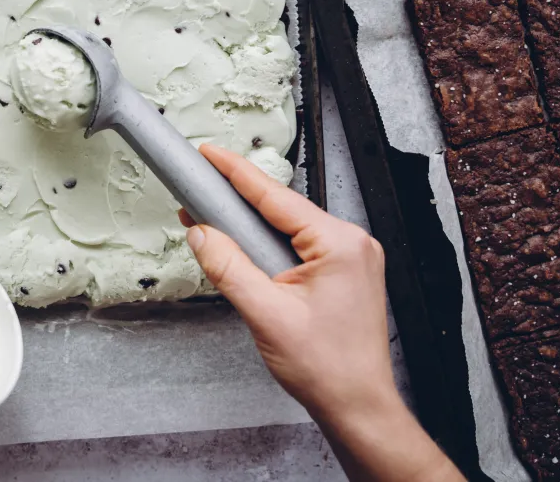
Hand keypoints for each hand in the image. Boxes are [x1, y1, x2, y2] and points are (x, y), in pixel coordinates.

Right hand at [180, 145, 462, 481]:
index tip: (210, 154)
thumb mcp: (265, 314)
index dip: (236, 172)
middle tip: (201, 194)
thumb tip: (202, 234)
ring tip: (217, 228)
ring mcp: (353, 258)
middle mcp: (352, 243)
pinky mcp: (346, 273)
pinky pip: (301, 246)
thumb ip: (229, 268)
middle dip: (239, 204)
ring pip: (290, 229)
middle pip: (282, 209)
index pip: (276, 196)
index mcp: (339, 244)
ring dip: (253, 230)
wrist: (358, 406)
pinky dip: (271, 248)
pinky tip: (248, 254)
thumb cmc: (327, 368)